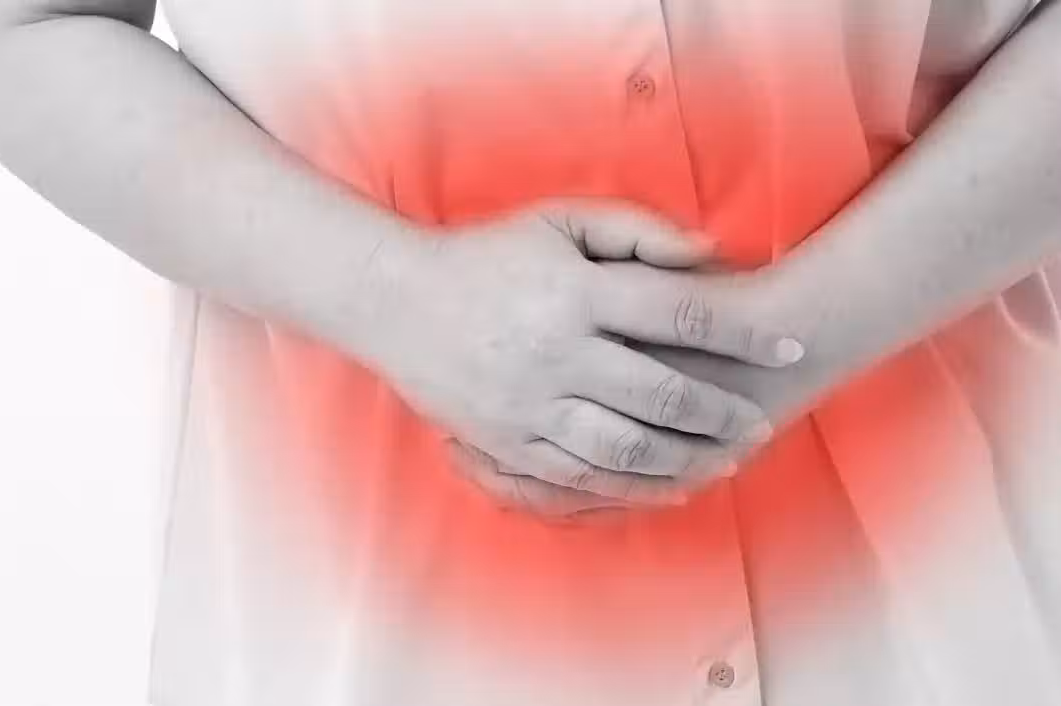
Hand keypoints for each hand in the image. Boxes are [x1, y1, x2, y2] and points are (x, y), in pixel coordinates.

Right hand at [365, 200, 804, 515]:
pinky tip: (667, 486)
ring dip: (686, 462)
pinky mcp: (507, 442)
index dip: (742, 336)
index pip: (680, 314)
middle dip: (723, 416)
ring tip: (724, 462)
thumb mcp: (558, 221)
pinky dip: (631, 488)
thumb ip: (636, 230)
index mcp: (575, 293)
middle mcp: (556, 353)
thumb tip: (712, 252)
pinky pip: (580, 478)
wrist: (396, 302)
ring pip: (627, 450)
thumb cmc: (487, 255)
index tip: (788, 349)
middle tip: (760, 426)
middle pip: (663, 396)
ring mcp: (529, 405)